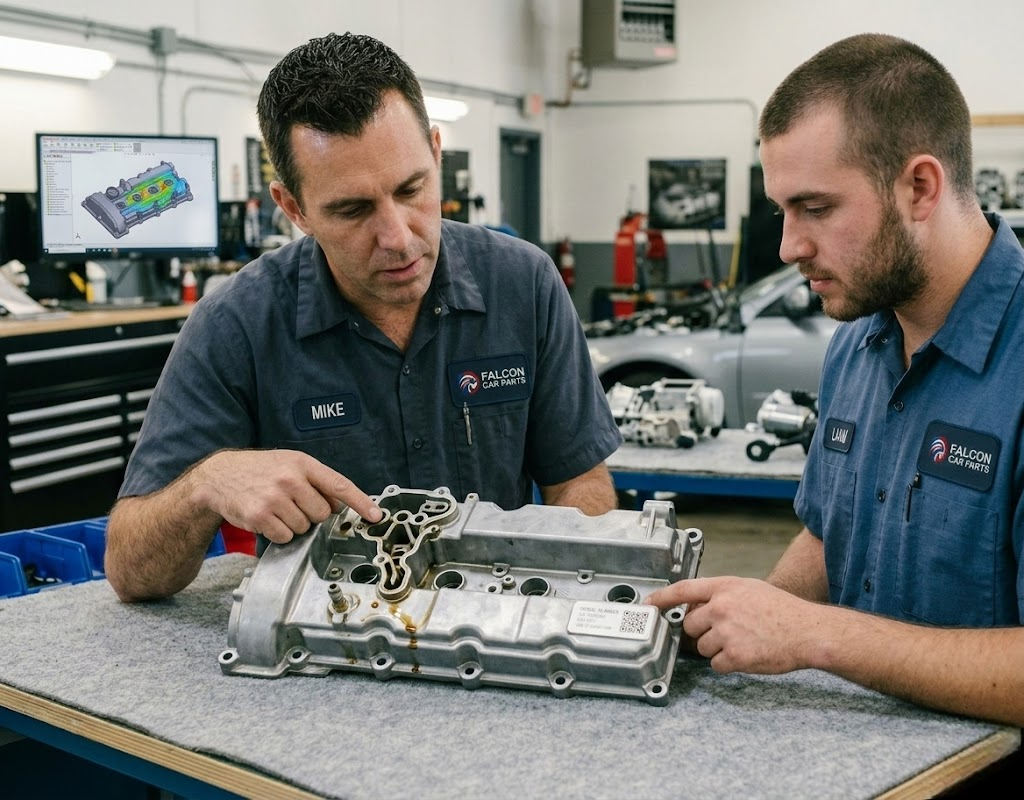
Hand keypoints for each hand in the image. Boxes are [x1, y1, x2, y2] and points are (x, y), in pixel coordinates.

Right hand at [192, 449, 382, 543]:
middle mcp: (290, 479)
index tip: (375, 516)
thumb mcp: (289, 464)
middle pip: (322, 513)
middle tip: (293, 504)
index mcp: (302, 464)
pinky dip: (279, 533)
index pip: (338, 485)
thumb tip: (340, 506)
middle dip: (312, 514)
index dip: (360, 502)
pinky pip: (285, 536)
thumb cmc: (260, 470)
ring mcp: (274, 498)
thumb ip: (316, 481)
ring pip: (304, 527)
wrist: (219, 477)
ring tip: (277, 509)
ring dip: (294, 524)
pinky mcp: (260, 516)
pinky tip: (267, 519)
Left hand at [645, 576, 818, 674]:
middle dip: (703, 631)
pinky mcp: (734, 656)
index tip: (649, 605)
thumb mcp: (748, 589)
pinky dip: (728, 664)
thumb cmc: (782, 610)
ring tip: (743, 641)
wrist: (807, 631)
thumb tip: (696, 605)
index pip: (682, 590)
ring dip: (717, 649)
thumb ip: (721, 594)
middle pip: (690, 625)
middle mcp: (721, 608)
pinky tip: (747, 653)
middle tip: (727, 631)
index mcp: (724, 588)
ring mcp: (727, 632)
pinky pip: (716, 665)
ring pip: (702, 648)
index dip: (662, 598)